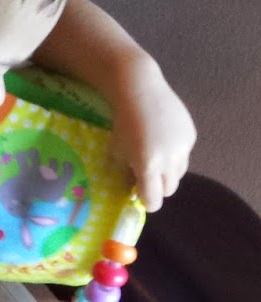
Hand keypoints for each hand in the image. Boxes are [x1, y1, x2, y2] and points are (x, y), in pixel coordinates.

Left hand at [111, 60, 195, 212]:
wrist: (140, 90)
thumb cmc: (123, 124)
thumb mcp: (119, 155)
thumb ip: (128, 176)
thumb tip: (135, 192)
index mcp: (148, 166)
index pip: (154, 201)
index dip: (147, 201)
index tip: (141, 194)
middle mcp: (169, 159)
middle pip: (169, 190)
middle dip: (158, 187)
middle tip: (148, 176)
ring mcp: (182, 147)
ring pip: (179, 174)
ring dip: (168, 172)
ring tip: (157, 157)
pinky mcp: (191, 135)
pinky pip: (185, 155)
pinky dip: (175, 154)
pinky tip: (165, 139)